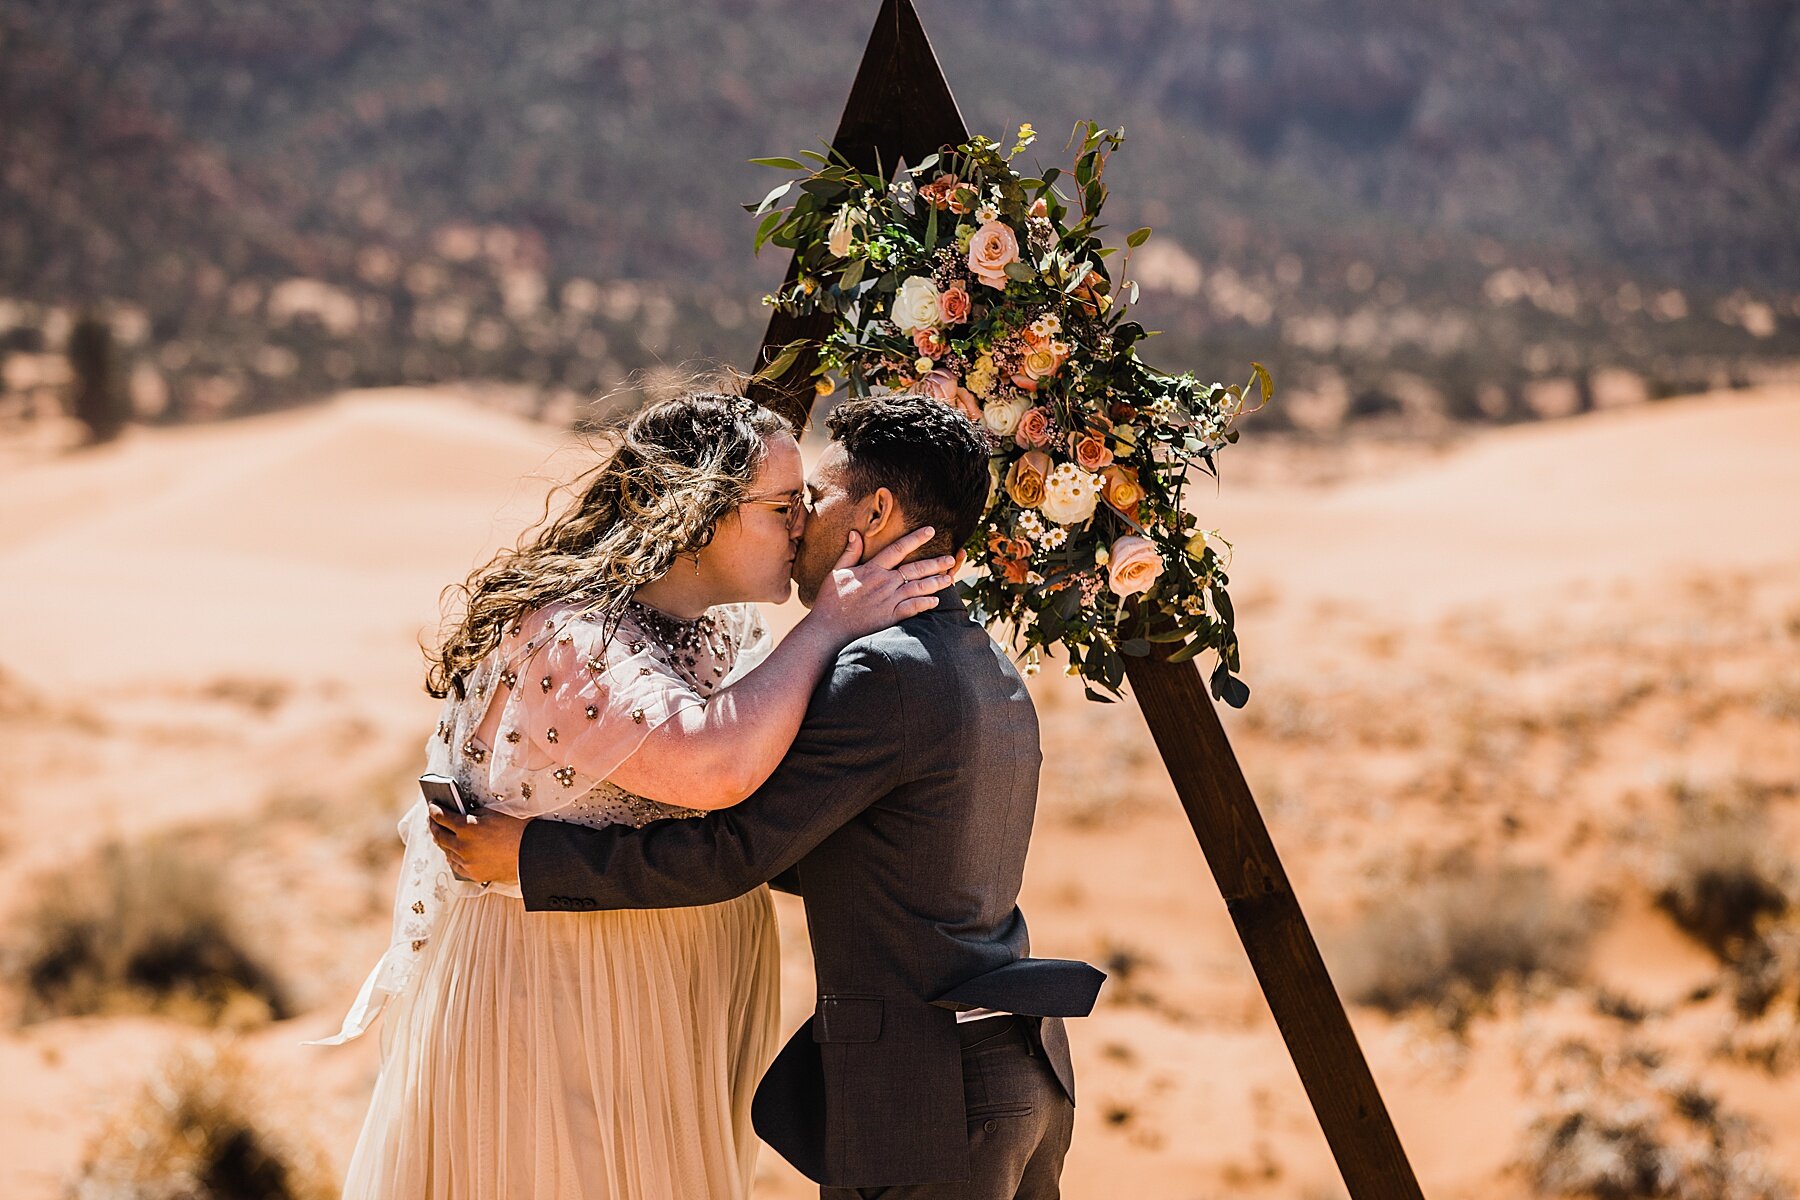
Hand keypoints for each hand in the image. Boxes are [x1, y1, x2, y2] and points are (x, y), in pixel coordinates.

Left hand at [428, 804, 526, 884]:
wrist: (531, 853)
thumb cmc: (515, 829)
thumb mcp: (493, 813)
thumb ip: (473, 813)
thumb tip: (461, 813)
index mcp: (467, 827)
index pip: (442, 817)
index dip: (434, 810)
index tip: (432, 806)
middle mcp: (463, 846)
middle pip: (439, 835)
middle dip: (433, 825)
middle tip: (432, 820)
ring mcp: (467, 862)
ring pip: (446, 851)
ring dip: (442, 841)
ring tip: (440, 834)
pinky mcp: (473, 874)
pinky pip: (456, 865)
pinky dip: (452, 856)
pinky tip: (451, 852)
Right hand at [808, 525, 957, 640]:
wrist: (829, 628)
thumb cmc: (830, 600)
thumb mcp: (837, 571)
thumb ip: (850, 552)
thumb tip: (855, 533)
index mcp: (872, 569)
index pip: (898, 549)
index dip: (915, 538)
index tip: (930, 530)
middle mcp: (884, 583)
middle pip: (915, 568)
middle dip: (935, 562)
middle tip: (951, 558)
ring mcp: (889, 600)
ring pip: (918, 587)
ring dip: (936, 583)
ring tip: (950, 579)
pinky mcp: (890, 617)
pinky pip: (913, 608)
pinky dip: (925, 603)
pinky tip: (936, 601)